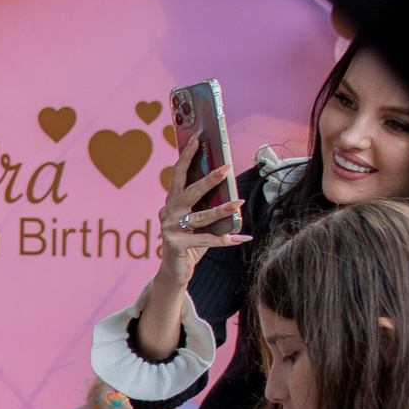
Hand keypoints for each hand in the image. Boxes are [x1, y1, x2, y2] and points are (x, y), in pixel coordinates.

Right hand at [150, 139, 247, 290]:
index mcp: (172, 201)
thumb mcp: (198, 220)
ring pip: (200, 216)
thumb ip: (207, 205)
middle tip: (226, 168)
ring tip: (239, 203)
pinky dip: (224, 240)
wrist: (176, 271)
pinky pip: (205, 240)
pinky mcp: (175, 244)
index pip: (178, 173)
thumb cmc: (191, 241)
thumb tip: (231, 192)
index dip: (187, 155)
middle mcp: (168, 212)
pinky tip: (240, 238)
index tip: (198, 137)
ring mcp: (170, 228)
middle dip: (208, 178)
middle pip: (189, 191)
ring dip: (222, 209)